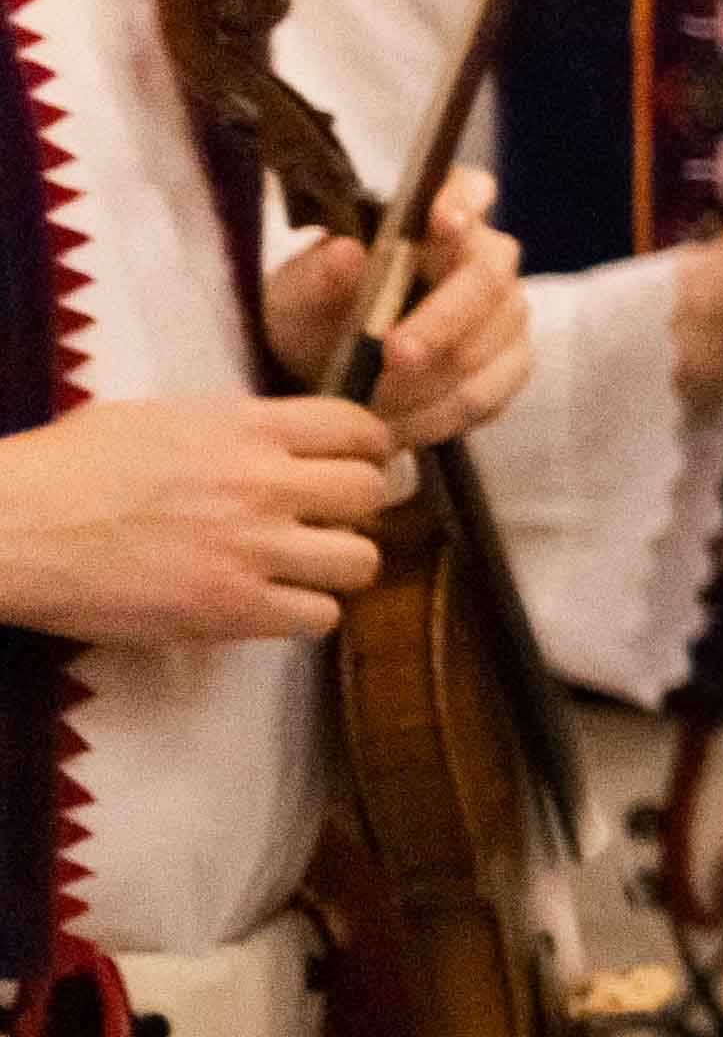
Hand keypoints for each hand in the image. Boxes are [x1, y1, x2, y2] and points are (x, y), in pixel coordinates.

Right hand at [0, 394, 403, 640]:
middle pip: (371, 493)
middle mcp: (262, 484)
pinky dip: (304, 614)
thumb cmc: (65, 468)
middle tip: (326, 519)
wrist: (12, 526)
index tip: (357, 462)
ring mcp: (252, 548)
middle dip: (356, 506)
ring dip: (338, 565)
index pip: (357, 427)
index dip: (366, 447)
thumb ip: (232, 429)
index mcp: (244, 427)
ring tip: (303, 567)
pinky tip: (272, 603)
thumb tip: (278, 439)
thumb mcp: (159, 419)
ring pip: (361, 561)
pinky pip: (319, 617)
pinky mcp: (232, 608)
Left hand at [262, 167, 529, 451]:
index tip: (439, 223)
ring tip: (375, 406)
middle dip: (440, 322)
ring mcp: (507, 313)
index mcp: (435, 217)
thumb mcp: (295, 296)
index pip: (468, 189)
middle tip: (394, 354)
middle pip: (486, 279)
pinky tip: (398, 428)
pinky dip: (438, 416)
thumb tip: (347, 253)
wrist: (325, 372)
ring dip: (430, 381)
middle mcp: (485, 257)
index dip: (462, 203)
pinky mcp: (510, 366)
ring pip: (488, 345)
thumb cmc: (315, 316)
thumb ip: (315, 277)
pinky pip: (487, 395)